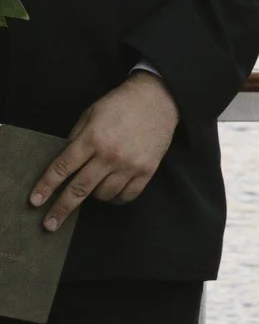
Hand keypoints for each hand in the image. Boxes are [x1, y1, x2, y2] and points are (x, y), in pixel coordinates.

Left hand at [31, 73, 179, 228]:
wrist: (157, 99)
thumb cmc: (121, 104)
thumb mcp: (90, 114)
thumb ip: (76, 138)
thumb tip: (64, 164)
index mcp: (93, 138)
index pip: (62, 168)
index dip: (46, 186)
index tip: (36, 201)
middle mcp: (110, 154)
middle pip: (80, 189)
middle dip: (62, 208)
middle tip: (50, 224)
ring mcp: (130, 164)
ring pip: (103, 195)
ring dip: (93, 196)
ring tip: (94, 185)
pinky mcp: (147, 171)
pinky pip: (126, 197)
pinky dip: (115, 198)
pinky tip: (110, 192)